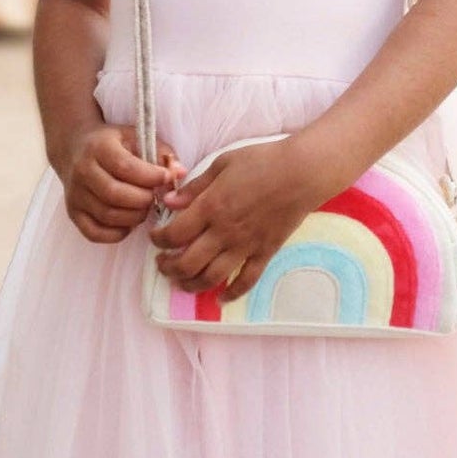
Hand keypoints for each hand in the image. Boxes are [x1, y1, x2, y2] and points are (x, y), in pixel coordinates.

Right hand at [60, 123, 186, 244]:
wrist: (75, 147)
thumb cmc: (114, 143)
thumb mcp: (136, 137)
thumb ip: (161, 153)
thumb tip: (180, 173)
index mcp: (99, 147)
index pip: (125, 167)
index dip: (150, 177)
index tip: (167, 178)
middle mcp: (83, 171)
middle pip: (115, 194)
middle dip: (143, 200)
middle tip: (155, 197)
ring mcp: (75, 195)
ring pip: (107, 215)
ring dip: (134, 217)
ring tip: (145, 207)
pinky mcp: (73, 213)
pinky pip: (95, 233)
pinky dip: (117, 233)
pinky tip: (129, 223)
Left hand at [148, 138, 321, 302]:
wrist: (301, 172)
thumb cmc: (262, 160)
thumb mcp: (223, 163)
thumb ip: (196, 186)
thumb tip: (169, 201)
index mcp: (211, 207)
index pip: (175, 234)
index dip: (159, 240)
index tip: (155, 237)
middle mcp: (224, 232)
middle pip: (187, 262)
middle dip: (168, 268)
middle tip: (162, 264)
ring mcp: (245, 246)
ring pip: (211, 277)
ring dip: (191, 284)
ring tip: (181, 282)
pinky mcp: (264, 253)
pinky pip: (246, 281)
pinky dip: (231, 294)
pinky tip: (220, 297)